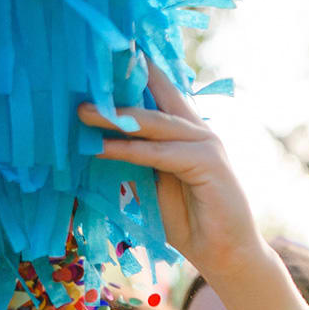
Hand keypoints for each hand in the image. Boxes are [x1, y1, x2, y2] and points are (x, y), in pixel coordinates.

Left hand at [78, 63, 264, 280]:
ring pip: (154, 124)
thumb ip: (137, 162)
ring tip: (83, 114)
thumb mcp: (154, 186)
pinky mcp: (208, 162)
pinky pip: (160, 153)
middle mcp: (198, 131)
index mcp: (186, 132)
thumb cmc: (190, 223)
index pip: (160, 94)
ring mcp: (206, 144)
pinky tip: (103, 149)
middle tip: (83, 76)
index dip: (136, 74)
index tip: (107, 55)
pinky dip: (130, 151)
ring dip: (116, 119)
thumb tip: (100, 143)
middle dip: (119, 88)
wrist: (225, 254)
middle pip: (155, 100)